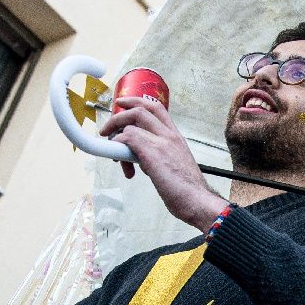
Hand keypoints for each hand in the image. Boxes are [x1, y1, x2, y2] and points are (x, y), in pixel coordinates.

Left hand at [97, 98, 225, 230]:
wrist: (198, 201)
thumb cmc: (187, 191)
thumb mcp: (173, 166)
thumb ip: (157, 157)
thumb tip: (139, 159)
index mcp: (176, 137)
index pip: (157, 109)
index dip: (138, 103)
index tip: (124, 106)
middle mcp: (170, 135)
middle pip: (141, 109)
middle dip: (119, 114)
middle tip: (107, 127)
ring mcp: (162, 142)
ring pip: (132, 121)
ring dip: (115, 134)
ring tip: (112, 152)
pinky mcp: (152, 152)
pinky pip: (128, 137)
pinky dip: (118, 146)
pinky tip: (120, 162)